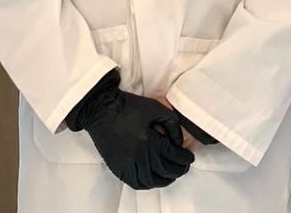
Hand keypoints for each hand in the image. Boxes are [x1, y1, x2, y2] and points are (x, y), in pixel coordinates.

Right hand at [72, 81, 193, 189]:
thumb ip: (172, 124)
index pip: (174, 156)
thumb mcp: (156, 108)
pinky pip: (135, 183)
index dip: (185, 158)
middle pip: (166, 170)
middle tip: (183, 166)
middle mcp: (139, 155)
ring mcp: (127, 164)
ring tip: (171, 175)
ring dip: (165, 180)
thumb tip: (179, 142)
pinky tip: (153, 179)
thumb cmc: (129, 107)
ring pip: (152, 181)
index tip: (189, 157)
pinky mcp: (117, 167)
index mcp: (150, 140)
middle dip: (179, 170)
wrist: (101, 110)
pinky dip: (147, 184)